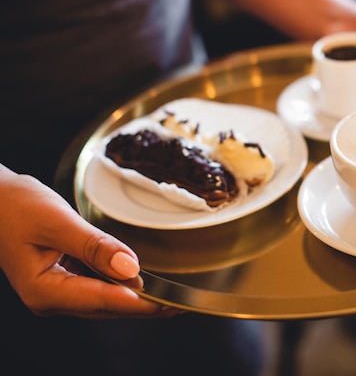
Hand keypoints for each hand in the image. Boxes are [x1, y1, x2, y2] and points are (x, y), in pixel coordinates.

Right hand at [0, 165, 176, 317]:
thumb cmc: (14, 206)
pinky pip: (97, 288)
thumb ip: (95, 246)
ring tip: (168, 297)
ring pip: (104, 301)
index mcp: (44, 290)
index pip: (103, 301)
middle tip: (179, 303)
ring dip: (134, 298)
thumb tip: (130, 268)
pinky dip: (119, 286)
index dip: (140, 303)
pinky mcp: (62, 281)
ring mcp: (56, 292)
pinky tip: (139, 283)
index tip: (169, 304)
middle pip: (107, 307)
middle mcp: (50, 298)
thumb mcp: (57, 221)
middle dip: (143, 306)